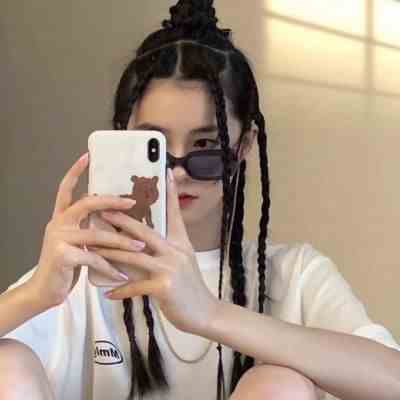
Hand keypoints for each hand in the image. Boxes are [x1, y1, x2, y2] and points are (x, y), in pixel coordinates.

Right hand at [27, 153, 144, 309]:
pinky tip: (123, 275)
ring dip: (122, 242)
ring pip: (97, 235)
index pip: (66, 189)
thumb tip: (113, 214)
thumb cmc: (66, 265)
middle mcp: (58, 223)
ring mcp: (59, 238)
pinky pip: (95, 258)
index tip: (87, 156)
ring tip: (140, 246)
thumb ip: (88, 226)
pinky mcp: (62, 256)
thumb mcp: (76, 241)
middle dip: (112, 201)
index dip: (75, 171)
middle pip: (86, 203)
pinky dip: (111, 267)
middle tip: (132, 201)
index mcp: (61, 217)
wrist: (44, 291)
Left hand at [90, 169, 218, 335]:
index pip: (174, 214)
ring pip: (135, 256)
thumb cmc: (190, 288)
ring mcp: (170, 268)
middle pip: (145, 231)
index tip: (166, 172)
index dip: (171, 192)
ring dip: (111, 252)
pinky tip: (108, 292)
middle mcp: (176, 251)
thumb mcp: (183, 262)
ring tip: (93, 248)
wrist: (205, 313)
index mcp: (181, 243)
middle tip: (102, 209)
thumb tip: (143, 241)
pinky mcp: (164, 287)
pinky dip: (120, 289)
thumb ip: (167, 249)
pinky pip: (135, 286)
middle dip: (122, 221)